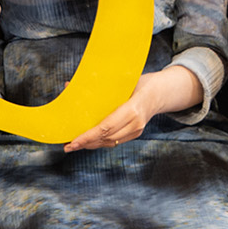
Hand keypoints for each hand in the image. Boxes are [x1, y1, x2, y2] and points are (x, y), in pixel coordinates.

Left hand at [65, 67, 197, 150]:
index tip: (74, 141)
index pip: (106, 127)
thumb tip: (69, 86)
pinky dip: (101, 142)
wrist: (159, 92)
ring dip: (92, 144)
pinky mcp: (136, 134)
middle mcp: (135, 123)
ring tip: (75, 145)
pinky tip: (89, 141)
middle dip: (86, 143)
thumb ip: (97, 88)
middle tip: (68, 146)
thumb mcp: (121, 83)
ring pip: (110, 142)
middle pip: (106, 138)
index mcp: (132, 109)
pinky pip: (115, 141)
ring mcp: (137, 130)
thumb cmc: (137, 83)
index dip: (88, 136)